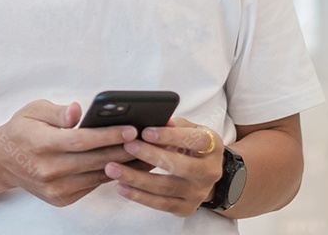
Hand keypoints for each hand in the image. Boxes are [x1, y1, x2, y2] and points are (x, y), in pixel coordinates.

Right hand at [0, 99, 138, 206]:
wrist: (3, 161)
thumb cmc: (22, 130)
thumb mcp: (34, 110)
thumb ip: (58, 112)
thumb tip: (77, 110)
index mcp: (40, 143)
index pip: (80, 140)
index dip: (108, 135)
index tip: (131, 128)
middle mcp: (48, 170)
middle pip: (94, 161)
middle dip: (125, 150)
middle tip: (150, 140)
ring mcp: (55, 188)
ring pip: (97, 176)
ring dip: (125, 165)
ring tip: (148, 152)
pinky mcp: (61, 198)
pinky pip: (92, 185)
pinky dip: (112, 175)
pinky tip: (129, 165)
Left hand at [104, 117, 224, 216]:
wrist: (206, 174)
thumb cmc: (192, 145)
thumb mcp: (190, 130)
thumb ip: (174, 124)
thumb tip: (155, 119)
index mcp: (213, 147)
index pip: (192, 140)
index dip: (169, 136)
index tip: (145, 131)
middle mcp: (210, 172)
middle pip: (180, 166)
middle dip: (151, 156)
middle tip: (127, 146)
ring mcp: (199, 193)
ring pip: (166, 188)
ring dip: (137, 178)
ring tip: (113, 168)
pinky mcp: (186, 208)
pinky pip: (160, 204)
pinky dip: (139, 196)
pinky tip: (121, 186)